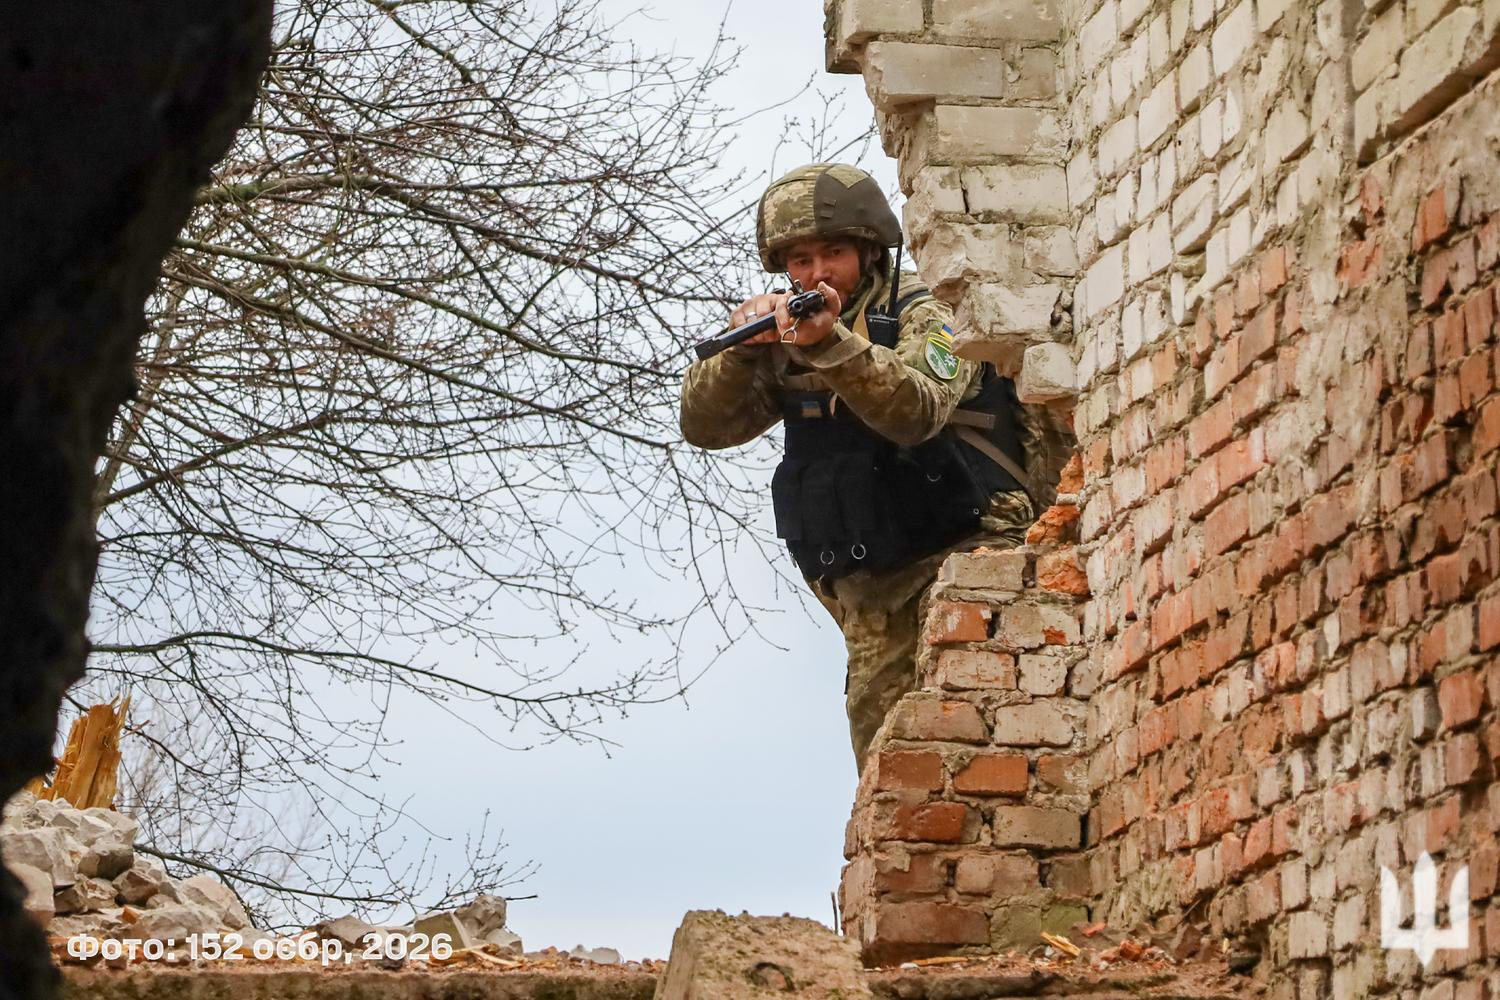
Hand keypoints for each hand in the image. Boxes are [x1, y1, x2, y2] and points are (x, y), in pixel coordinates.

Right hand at [727, 282, 841, 347]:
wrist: (793, 341)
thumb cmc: (811, 327)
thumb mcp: (827, 313)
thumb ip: (832, 298)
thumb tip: (822, 284)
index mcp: (785, 298)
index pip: (781, 301)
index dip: (782, 314)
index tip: (786, 326)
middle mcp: (768, 299)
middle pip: (762, 307)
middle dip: (767, 327)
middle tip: (774, 336)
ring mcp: (754, 306)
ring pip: (749, 315)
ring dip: (757, 331)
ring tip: (765, 338)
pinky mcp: (742, 314)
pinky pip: (737, 319)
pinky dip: (744, 330)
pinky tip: (752, 338)